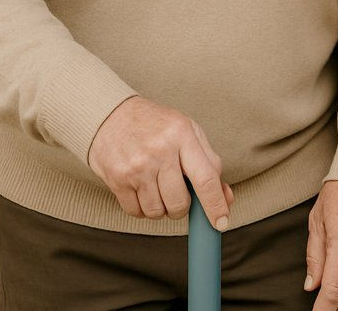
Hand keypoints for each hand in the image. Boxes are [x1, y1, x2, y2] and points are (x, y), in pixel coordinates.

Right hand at [88, 95, 232, 226]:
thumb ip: (210, 163)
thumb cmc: (157, 125)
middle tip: (176, 190)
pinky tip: (141, 188)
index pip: (205, 178)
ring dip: (161, 207)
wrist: (111, 115)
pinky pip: (136, 213)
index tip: (221, 223)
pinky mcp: (117, 179)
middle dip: (182, 206)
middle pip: (180, 203)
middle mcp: (159, 150)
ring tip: (156, 185)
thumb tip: (225, 198)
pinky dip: (142, 208)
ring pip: (157, 212)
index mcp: (182, 134)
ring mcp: (137, 166)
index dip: (216, 205)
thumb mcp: (188, 131)